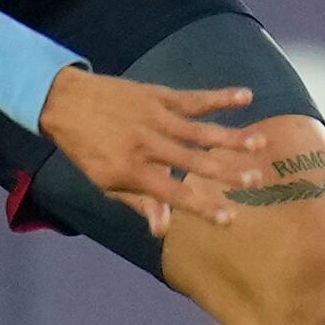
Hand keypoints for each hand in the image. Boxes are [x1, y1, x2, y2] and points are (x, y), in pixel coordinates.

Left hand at [36, 67, 267, 238]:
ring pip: (199, 130)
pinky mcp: (157, 95)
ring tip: (259, 143)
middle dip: (226, 172)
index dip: (202, 208)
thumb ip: (140, 202)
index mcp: (132, 171)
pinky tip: (245, 96)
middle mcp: (145, 144)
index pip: (173, 193)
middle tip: (255, 180)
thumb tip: (164, 228)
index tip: (229, 219)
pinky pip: (193, 98)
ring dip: (231, 137)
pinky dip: (220, 97)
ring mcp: (153, 117)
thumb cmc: (88, 149)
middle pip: (192, 161)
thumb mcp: (106, 183)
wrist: (64, 102)